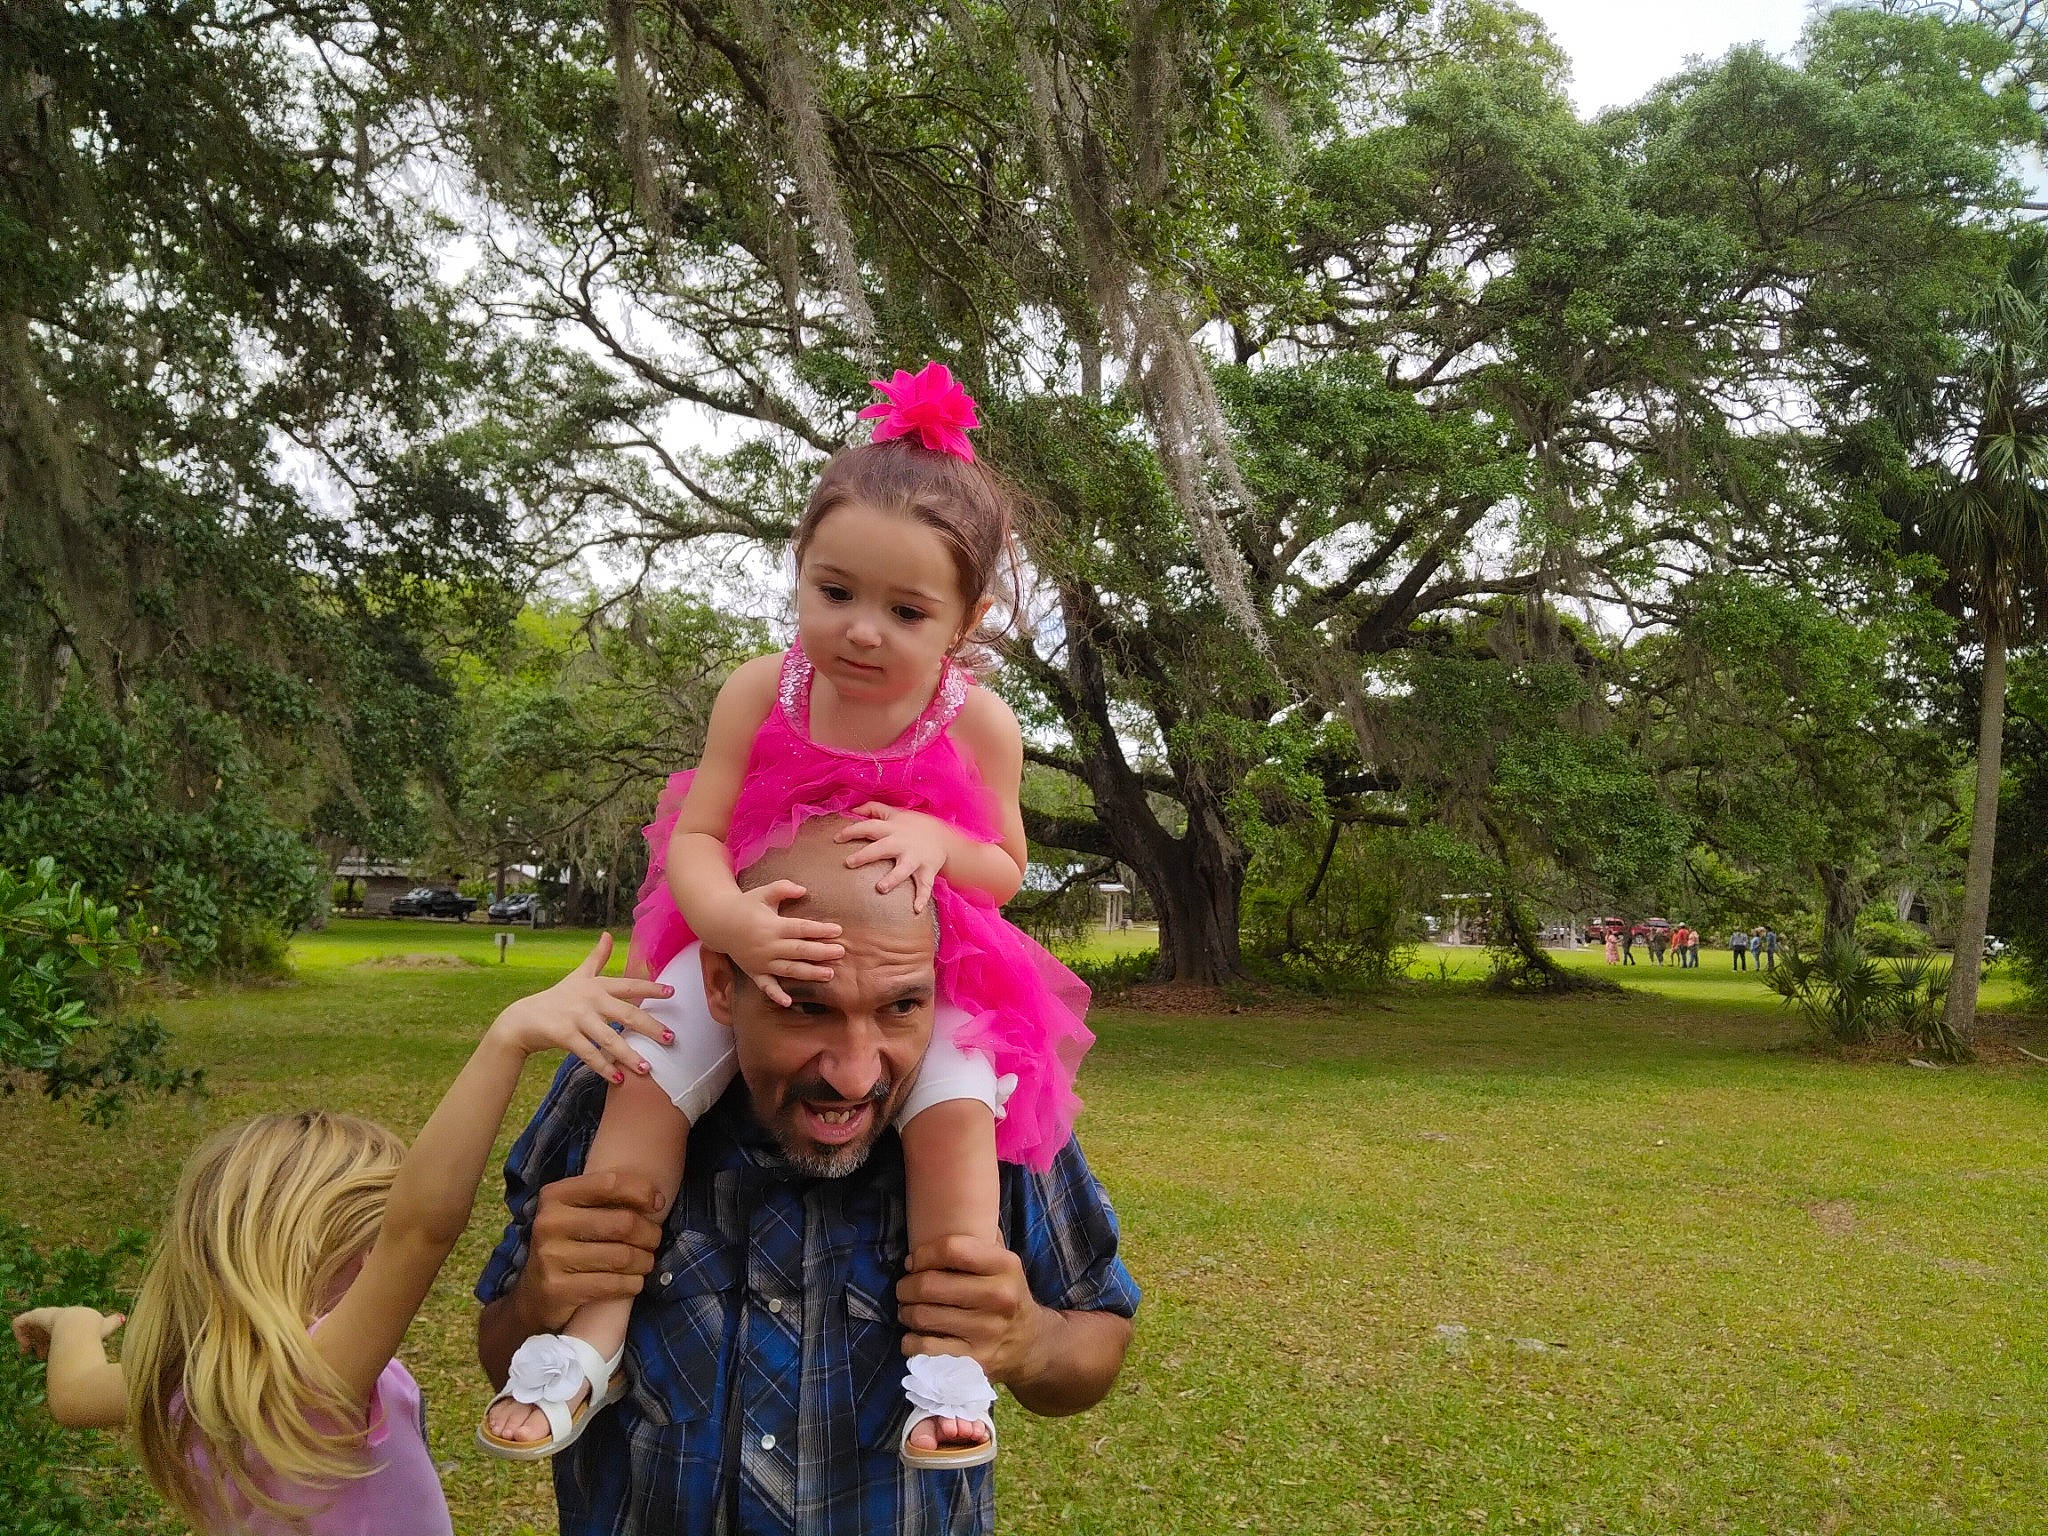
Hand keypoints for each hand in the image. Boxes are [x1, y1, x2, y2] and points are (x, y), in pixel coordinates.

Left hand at [12, 1306, 121, 1359]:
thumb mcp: (105, 1328)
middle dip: (42, 1342)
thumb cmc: (93, 1333)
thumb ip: (111, 1323)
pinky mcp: (36, 1317)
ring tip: (29, 1352)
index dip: (55, 1340)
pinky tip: (25, 1346)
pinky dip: (19, 1332)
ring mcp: (47, 1317)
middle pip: (45, 1327)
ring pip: (31, 1326)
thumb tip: (123, 1317)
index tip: (52, 1354)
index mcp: (73, 1318)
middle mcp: (59, 1316)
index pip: (60, 1326)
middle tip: (41, 1355)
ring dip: (29, 1339)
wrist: (81, 1332)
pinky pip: (20, 1322)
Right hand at [486, 933, 677, 1084]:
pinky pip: (589, 1054)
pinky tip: (618, 1079)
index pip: (630, 985)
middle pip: (626, 1013)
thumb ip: (596, 957)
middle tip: (671, 1039)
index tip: (673, 992)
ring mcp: (577, 1018)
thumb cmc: (556, 998)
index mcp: (597, 985)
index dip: (652, 988)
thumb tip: (607, 934)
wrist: (522, 1019)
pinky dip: (604, 1067)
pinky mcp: (564, 1036)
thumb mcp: (578, 976)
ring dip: (629, 1055)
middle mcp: (590, 999)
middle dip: (651, 1027)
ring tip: (646, 1068)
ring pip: (609, 1038)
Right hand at [515, 1169, 666, 1335]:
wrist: (532, 1296)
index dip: (641, 1191)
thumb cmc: (567, 1245)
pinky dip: (632, 1283)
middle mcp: (549, 1223)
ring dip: (644, 1261)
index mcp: (555, 1196)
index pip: (609, 1183)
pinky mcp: (558, 1289)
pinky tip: (633, 1282)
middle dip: (649, 1233)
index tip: (657, 1204)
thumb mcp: (577, 1213)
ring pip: (622, 1256)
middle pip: (622, 1223)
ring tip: (645, 1262)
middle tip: (653, 1241)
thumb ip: (608, 1199)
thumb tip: (657, 1199)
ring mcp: (551, 1257)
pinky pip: (612, 1284)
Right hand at [722, 881, 844, 1007]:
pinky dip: (775, 995)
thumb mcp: (764, 892)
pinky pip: (765, 986)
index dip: (820, 930)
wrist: (719, 922)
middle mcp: (768, 946)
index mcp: (772, 926)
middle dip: (822, 952)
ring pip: (789, 970)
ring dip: (810, 973)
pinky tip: (788, 1002)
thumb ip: (783, 888)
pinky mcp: (754, 972)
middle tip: (841, 952)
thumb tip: (803, 890)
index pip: (801, 929)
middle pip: (800, 951)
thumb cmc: (746, 905)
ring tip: (829, 974)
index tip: (838, 931)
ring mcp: (761, 961)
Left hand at [836, 803, 949, 912]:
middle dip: (867, 855)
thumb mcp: (896, 813)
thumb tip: (853, 809)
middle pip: (882, 848)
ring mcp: (915, 858)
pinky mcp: (927, 871)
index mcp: (893, 829)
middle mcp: (902, 843)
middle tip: (849, 862)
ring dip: (893, 878)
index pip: (870, 827)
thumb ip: (874, 809)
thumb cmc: (915, 826)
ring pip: (903, 869)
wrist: (946, 838)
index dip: (852, 831)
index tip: (837, 839)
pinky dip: (922, 897)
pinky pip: (925, 886)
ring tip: (881, 888)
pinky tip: (915, 909)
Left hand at [894, 1235, 1047, 1385]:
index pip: (951, 1249)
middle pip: (930, 1285)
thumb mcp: (1003, 1263)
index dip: (923, 1254)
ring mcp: (987, 1332)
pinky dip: (911, 1342)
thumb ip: (979, 1239)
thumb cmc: (1005, 1294)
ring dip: (906, 1313)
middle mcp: (999, 1297)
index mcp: (1005, 1266)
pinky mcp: (975, 1361)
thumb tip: (939, 1215)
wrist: (1031, 1343)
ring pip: (923, 1317)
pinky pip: (926, 1348)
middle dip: (906, 1286)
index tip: (913, 1262)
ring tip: (907, 1310)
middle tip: (904, 1289)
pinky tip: (915, 1336)